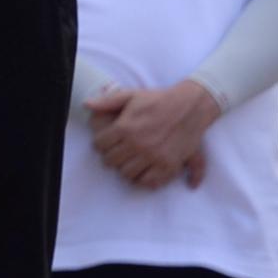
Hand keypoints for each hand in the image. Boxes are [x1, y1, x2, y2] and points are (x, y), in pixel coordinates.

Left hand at [84, 81, 219, 189]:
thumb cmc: (159, 100)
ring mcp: (154, 157)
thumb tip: (86, 105)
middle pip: (111, 162)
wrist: (191, 106)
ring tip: (130, 161)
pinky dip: (145, 180)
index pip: (100, 145)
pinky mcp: (170, 165)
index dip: (100, 144)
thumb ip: (107, 101)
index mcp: (126, 128)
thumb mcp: (131, 95)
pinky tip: (144, 171)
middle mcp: (138, 144)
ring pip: (128, 174)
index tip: (106, 143)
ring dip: (126, 169)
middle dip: (111, 157)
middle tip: (117, 153)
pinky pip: (150, 182)